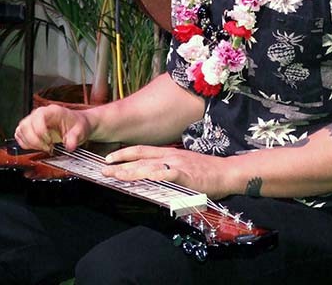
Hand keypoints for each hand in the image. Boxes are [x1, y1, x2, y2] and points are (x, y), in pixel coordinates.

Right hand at [14, 105, 92, 152]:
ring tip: (44, 147)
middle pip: (25, 125)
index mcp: (52, 111)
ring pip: (20, 131)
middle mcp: (40, 114)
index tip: (49, 141)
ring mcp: (33, 121)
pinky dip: (25, 144)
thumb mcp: (81, 131)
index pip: (38, 116)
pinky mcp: (30, 129)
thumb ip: (75, 138)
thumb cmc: (77, 124)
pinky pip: (19, 136)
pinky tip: (37, 146)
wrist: (77, 124)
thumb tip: (70, 146)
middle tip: (47, 147)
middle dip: (34, 140)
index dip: (40, 131)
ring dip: (30, 143)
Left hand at [102, 145, 237, 199]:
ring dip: (128, 170)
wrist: (228, 172)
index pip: (143, 151)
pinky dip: (150, 176)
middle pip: (140, 156)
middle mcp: (170, 156)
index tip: (110, 158)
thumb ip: (170, 172)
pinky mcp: (183, 174)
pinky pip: (163, 174)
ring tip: (113, 174)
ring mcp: (176, 164)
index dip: (125, 153)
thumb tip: (156, 178)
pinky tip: (139, 179)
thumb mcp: (186, 168)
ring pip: (147, 166)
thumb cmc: (209, 173)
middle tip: (104, 167)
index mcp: (170, 154)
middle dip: (120, 162)